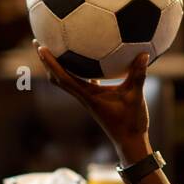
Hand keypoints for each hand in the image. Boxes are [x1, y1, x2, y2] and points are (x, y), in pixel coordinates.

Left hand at [35, 42, 151, 163]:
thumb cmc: (132, 122)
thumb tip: (144, 54)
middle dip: (46, 61)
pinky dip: (76, 70)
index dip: (51, 62)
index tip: (41, 47)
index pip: (63, 77)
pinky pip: (81, 81)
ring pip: (66, 80)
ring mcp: (88, 98)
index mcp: (88, 96)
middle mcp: (84, 97)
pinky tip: (83, 56)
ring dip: (57, 65)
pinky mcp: (95, 99)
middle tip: (39, 41)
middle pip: (58, 77)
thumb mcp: (136, 97)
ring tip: (55, 47)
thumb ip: (138, 75)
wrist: (130, 142)